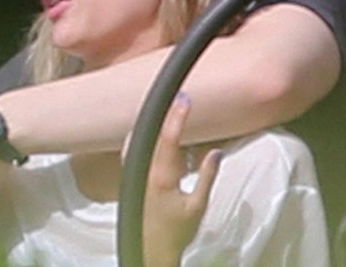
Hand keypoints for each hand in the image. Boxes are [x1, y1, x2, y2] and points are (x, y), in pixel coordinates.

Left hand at [143, 93, 220, 266]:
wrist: (149, 248)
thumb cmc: (175, 231)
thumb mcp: (198, 207)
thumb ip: (207, 178)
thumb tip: (216, 153)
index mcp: (161, 176)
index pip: (169, 138)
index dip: (177, 116)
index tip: (185, 99)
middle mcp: (144, 169)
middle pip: (153, 132)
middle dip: (166, 113)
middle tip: (180, 98)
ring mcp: (134, 170)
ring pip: (141, 137)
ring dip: (154, 122)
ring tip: (171, 111)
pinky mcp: (130, 174)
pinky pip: (134, 146)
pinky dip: (144, 134)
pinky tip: (154, 132)